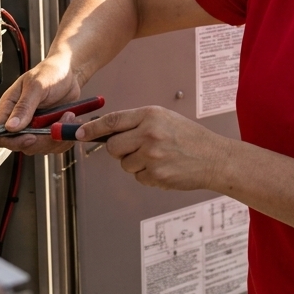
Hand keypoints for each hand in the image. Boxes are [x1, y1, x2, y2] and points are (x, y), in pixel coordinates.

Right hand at [0, 51, 79, 154]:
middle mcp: (20, 119)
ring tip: (66, 117)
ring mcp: (34, 126)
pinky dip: (64, 139)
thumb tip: (11, 126)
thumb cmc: (50, 72)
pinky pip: (53, 145)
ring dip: (55, 138)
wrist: (70, 73)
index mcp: (9, 107)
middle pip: (21, 145)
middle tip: (55, 125)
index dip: (13, 141)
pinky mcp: (48, 130)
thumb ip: (24, 106)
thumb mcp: (36, 86)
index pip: (0, 134)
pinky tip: (69, 123)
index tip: (30, 137)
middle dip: (41, 140)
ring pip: (39, 147)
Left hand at [77, 106, 229, 189]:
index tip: (79, 133)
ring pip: (125, 164)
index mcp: (150, 115)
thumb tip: (107, 132)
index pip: (112, 121)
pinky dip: (147, 175)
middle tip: (135, 148)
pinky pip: (138, 177)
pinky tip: (165, 168)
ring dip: (136, 164)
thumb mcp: (165, 119)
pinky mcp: (156, 175)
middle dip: (119, 150)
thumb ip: (138, 123)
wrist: (214, 158)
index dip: (92, 128)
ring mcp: (152, 156)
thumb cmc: (189, 138)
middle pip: (113, 146)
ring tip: (158, 158)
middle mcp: (149, 134)